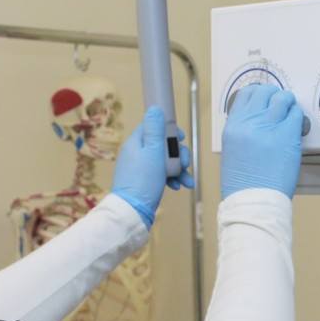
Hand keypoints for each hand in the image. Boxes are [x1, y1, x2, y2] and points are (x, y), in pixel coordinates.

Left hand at [111, 106, 179, 225]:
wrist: (133, 211)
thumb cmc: (143, 180)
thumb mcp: (153, 151)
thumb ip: (155, 130)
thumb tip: (155, 109)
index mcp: (136, 143)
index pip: (153, 127)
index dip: (169, 130)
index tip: (181, 137)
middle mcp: (137, 153)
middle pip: (162, 145)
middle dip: (177, 153)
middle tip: (185, 162)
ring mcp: (141, 168)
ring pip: (165, 161)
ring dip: (179, 168)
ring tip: (186, 179)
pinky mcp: (145, 182)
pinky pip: (162, 174)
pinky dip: (172, 178)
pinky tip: (180, 186)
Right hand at [220, 83, 307, 198]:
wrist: (253, 200)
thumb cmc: (243, 184)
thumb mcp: (233, 151)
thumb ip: (242, 131)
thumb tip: (256, 120)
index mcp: (233, 126)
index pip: (245, 94)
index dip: (258, 93)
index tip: (265, 98)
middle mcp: (249, 122)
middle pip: (265, 91)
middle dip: (274, 95)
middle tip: (280, 103)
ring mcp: (269, 127)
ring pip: (282, 98)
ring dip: (288, 102)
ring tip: (290, 111)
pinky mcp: (287, 135)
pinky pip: (296, 114)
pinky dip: (298, 116)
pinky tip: (297, 125)